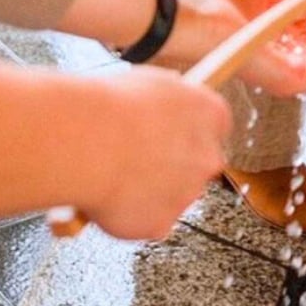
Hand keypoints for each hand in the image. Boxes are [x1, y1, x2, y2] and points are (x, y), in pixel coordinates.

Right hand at [82, 67, 230, 239]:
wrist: (88, 142)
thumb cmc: (113, 106)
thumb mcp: (151, 82)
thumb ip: (171, 98)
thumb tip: (168, 103)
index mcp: (211, 114)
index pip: (216, 126)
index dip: (190, 130)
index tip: (172, 132)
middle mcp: (208, 156)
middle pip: (199, 164)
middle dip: (175, 165)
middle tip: (139, 158)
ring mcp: (188, 193)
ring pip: (171, 195)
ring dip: (149, 190)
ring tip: (112, 174)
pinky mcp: (162, 222)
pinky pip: (147, 220)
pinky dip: (129, 213)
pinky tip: (106, 195)